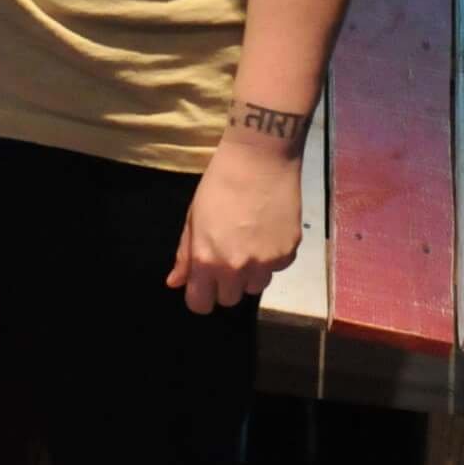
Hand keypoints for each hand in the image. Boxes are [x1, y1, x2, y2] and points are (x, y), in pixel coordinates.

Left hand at [166, 131, 305, 314]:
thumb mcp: (193, 218)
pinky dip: (272, 257)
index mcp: (206, 260)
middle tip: (228, 255)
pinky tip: (268, 232)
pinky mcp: (288, 253)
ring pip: (255, 286)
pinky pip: (277, 269)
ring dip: (251, 273)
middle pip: (230, 299)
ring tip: (250, 242)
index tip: (204, 283)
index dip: (201, 295)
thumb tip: (175, 283)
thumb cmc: (219, 184)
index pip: (200, 305)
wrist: (260, 159)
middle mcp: (236, 268)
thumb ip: (185, 254)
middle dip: (226, 284)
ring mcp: (265, 263)